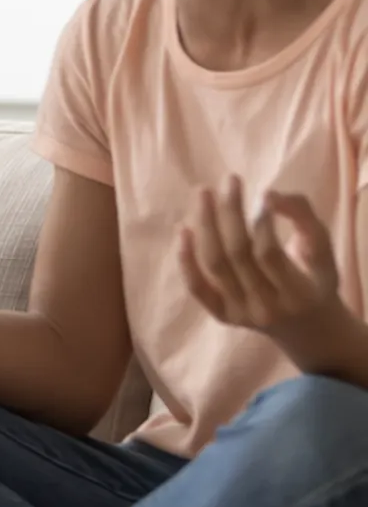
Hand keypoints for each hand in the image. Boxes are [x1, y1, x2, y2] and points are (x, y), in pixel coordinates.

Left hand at [179, 176, 340, 344]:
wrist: (307, 326)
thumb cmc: (315, 277)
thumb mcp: (322, 247)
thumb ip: (302, 215)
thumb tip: (267, 194)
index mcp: (298, 293)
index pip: (269, 254)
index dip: (261, 221)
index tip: (262, 192)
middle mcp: (267, 308)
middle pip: (237, 254)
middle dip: (230, 212)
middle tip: (229, 180)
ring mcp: (241, 313)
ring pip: (214, 265)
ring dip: (205, 225)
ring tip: (204, 192)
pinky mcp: (222, 315)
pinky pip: (197, 287)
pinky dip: (186, 259)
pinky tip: (184, 229)